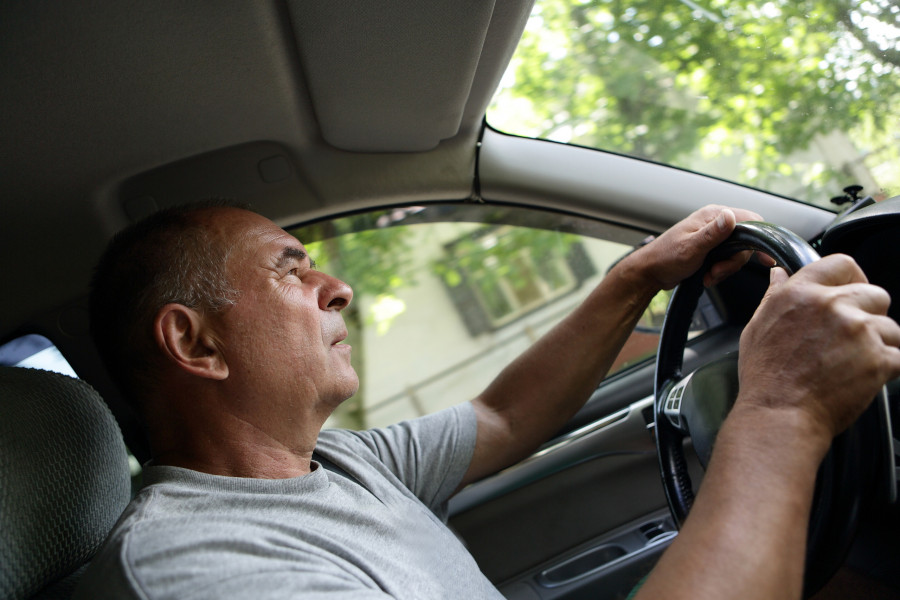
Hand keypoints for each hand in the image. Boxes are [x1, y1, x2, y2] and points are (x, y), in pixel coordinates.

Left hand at [632, 205, 769, 290]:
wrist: (650, 272)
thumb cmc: (666, 258)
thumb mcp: (691, 247)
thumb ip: (713, 234)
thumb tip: (731, 216)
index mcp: (713, 215)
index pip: (750, 220)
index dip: (759, 238)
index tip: (763, 258)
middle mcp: (715, 223)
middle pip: (745, 241)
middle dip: (734, 261)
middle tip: (717, 271)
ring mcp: (713, 237)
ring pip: (737, 254)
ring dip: (726, 269)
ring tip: (709, 275)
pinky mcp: (711, 250)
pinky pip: (727, 261)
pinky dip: (720, 272)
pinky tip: (707, 277)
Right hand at [738, 255, 899, 440]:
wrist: (780, 415)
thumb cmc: (766, 378)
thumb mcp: (757, 328)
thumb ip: (775, 297)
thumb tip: (780, 276)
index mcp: (801, 295)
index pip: (841, 264)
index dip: (851, 278)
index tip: (851, 290)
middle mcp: (832, 307)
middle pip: (875, 294)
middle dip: (870, 314)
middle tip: (853, 337)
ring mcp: (859, 332)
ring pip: (891, 328)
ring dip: (880, 344)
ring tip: (854, 364)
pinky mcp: (879, 359)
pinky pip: (899, 357)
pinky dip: (887, 368)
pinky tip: (863, 378)